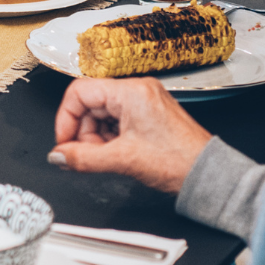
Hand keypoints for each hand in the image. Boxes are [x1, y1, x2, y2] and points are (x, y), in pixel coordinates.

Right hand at [49, 76, 212, 193]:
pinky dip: (109, 139)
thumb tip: (58, 156)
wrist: (206, 174)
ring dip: (96, 138)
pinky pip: (116, 121)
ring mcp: (144, 102)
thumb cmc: (179, 160)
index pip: (79, 92)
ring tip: (107, 157)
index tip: (64, 142)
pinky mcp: (148, 115)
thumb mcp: (122, 160)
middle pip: (90, 104)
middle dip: (83, 132)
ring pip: (101, 114)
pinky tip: (117, 154)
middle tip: (85, 155)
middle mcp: (138, 91)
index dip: (66, 118)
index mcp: (131, 92)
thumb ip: (83, 158)